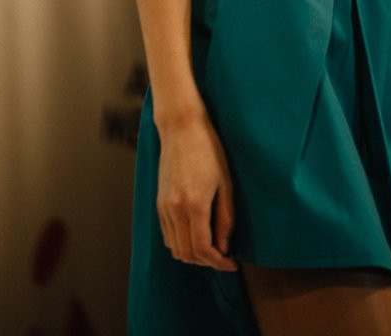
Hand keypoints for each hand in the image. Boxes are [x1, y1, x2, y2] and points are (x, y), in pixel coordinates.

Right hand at [156, 112, 238, 270]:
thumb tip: (225, 245)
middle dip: (207, 262)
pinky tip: (195, 234)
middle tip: (224, 256)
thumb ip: (225, 217)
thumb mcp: (225, 182)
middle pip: (187, 254)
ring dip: (193, 255)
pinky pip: (167, 235)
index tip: (232, 263)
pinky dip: (180, 243)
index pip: (202, 249)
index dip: (218, 262)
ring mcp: (164, 207)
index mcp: (195, 204)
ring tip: (211, 247)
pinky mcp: (158, 202)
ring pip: (174, 248)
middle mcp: (175, 209)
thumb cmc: (208, 150)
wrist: (181, 128)